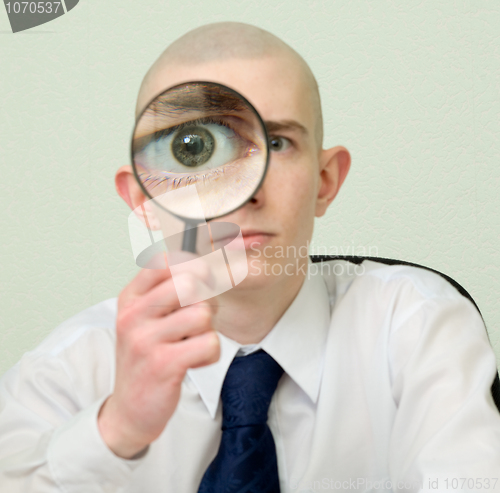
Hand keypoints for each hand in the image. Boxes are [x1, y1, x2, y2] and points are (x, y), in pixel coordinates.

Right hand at [98, 255, 219, 458]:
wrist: (129, 409)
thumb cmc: (146, 358)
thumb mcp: (147, 319)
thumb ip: (171, 292)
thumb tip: (211, 267)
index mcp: (130, 299)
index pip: (164, 262)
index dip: (192, 266)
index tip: (202, 280)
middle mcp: (133, 315)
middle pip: (189, 283)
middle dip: (205, 300)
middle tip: (198, 319)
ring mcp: (146, 340)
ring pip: (203, 313)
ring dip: (207, 330)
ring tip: (191, 343)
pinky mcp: (163, 364)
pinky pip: (209, 343)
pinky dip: (210, 353)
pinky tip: (193, 361)